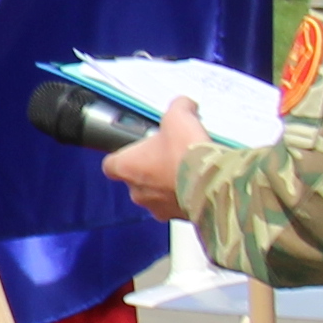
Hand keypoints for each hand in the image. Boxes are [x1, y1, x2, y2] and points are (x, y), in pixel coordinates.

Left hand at [106, 98, 207, 225]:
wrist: (211, 184)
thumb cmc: (185, 152)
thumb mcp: (179, 117)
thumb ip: (177, 108)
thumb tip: (184, 104)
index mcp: (127, 167)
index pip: (111, 165)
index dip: (123, 157)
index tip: (136, 151)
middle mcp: (137, 192)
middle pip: (136, 179)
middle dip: (151, 169)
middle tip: (169, 156)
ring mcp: (157, 208)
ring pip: (157, 195)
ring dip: (168, 185)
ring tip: (187, 170)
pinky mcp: (178, 218)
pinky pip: (177, 206)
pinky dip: (185, 197)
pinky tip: (199, 184)